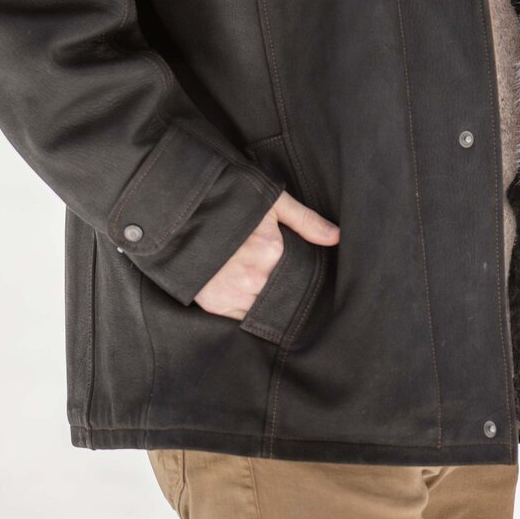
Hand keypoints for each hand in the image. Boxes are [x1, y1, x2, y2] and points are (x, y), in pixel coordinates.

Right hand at [194, 189, 339, 319]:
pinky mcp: (214, 304)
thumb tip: (337, 237)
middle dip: (288, 293)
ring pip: (264, 310)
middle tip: (286, 285)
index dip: (305, 280)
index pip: (300, 278)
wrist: (182, 210)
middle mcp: (254, 277)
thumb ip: (306, 220)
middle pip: (283, 296)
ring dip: (268, 304)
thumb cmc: (230, 200)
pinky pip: (241, 318)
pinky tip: (250, 298)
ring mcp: (232, 293)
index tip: (306, 279)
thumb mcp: (271, 201)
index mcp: (271, 251)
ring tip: (267, 290)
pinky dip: (248, 310)